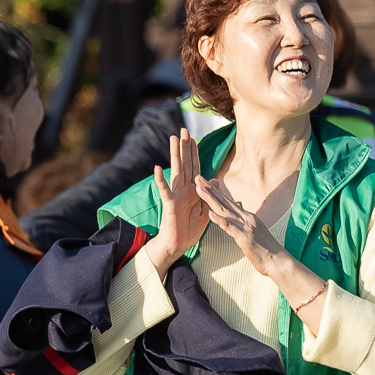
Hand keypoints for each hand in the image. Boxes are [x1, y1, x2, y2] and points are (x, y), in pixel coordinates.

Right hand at [143, 129, 206, 276]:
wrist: (178, 245)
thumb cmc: (190, 230)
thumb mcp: (206, 210)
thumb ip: (210, 194)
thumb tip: (217, 178)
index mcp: (193, 190)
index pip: (195, 167)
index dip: (195, 153)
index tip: (194, 138)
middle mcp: (183, 189)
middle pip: (185, 164)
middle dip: (185, 147)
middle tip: (184, 130)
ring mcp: (175, 195)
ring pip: (176, 171)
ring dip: (175, 155)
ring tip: (173, 139)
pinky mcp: (170, 204)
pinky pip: (165, 190)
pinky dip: (161, 180)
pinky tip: (157, 168)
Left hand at [194, 175, 294, 277]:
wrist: (278, 262)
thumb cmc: (265, 248)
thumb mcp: (254, 229)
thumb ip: (244, 217)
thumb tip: (239, 203)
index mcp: (246, 216)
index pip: (227, 201)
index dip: (214, 191)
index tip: (202, 182)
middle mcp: (246, 218)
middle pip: (224, 201)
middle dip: (209, 189)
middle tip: (196, 178)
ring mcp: (246, 226)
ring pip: (225, 210)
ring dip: (211, 199)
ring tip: (199, 189)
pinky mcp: (245, 238)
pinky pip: (230, 228)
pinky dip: (220, 220)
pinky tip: (210, 214)